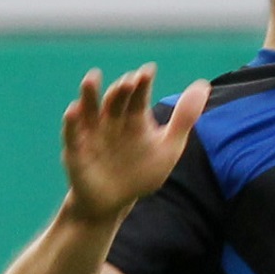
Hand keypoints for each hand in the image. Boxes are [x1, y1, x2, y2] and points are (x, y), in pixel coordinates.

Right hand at [61, 63, 209, 222]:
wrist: (115, 202)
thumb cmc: (142, 172)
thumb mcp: (168, 147)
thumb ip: (184, 117)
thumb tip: (203, 84)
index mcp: (134, 118)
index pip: (139, 96)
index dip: (142, 84)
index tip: (148, 71)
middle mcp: (111, 120)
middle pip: (116, 101)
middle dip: (122, 90)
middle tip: (130, 80)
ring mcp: (92, 134)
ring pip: (90, 109)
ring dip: (90, 94)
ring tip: (93, 77)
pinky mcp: (76, 151)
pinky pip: (72, 134)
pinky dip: (72, 122)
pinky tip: (74, 110)